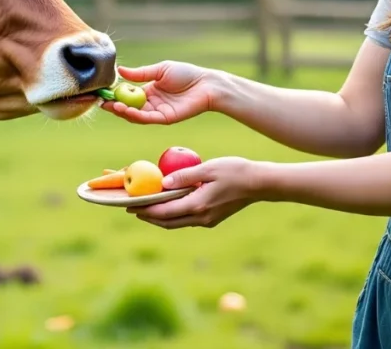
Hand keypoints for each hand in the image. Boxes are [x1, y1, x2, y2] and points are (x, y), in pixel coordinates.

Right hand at [99, 61, 217, 124]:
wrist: (205, 83)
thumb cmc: (186, 74)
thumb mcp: (160, 70)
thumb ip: (140, 73)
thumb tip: (120, 70)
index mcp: (149, 91)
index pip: (128, 95)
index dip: (116, 96)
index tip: (104, 93)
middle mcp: (151, 103)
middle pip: (129, 108)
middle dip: (115, 106)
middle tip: (103, 103)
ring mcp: (158, 112)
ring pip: (136, 115)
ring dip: (123, 112)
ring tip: (113, 106)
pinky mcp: (165, 118)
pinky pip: (148, 119)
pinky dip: (136, 115)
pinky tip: (127, 110)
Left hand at [127, 157, 259, 228]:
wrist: (260, 183)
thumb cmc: (235, 171)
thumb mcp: (208, 168)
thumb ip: (185, 176)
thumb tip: (162, 183)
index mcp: (198, 206)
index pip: (164, 212)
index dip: (145, 210)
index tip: (130, 206)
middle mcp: (201, 217)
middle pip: (167, 222)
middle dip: (148, 217)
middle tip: (133, 209)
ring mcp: (207, 220)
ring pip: (176, 223)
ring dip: (160, 217)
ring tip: (146, 208)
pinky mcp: (212, 218)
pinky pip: (186, 220)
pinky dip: (173, 214)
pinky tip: (168, 205)